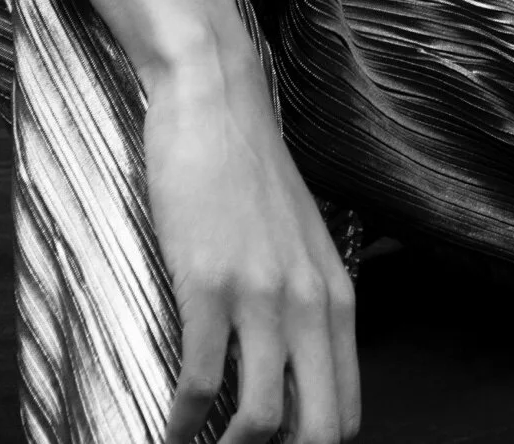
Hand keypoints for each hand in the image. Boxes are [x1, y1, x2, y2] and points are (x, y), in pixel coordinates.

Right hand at [147, 41, 359, 443]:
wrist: (217, 103)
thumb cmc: (250, 174)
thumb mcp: (300, 242)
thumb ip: (306, 303)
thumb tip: (293, 372)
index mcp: (335, 297)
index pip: (345, 411)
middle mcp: (310, 301)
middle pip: (319, 428)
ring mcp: (262, 293)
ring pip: (262, 419)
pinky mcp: (210, 283)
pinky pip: (201, 380)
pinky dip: (181, 421)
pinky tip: (168, 428)